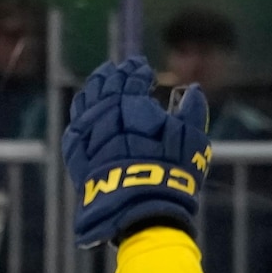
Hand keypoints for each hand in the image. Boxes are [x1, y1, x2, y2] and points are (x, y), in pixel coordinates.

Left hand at [63, 56, 211, 247]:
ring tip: (101, 81)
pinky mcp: (76, 151)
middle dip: (115, 74)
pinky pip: (76, 122)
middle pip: (107, 84)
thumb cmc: (170, 170)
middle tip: (119, 68)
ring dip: (95, 88)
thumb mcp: (191, 139)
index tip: (142, 66)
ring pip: (87, 100)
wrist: (136, 206)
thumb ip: (193, 111)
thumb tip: (194, 89)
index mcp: (131, 102)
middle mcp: (105, 110)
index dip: (138, 70)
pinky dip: (82, 111)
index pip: (133, 77)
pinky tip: (86, 110)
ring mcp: (87, 130)